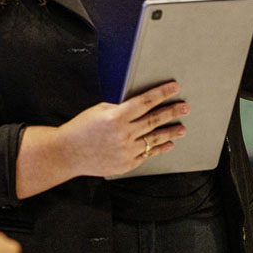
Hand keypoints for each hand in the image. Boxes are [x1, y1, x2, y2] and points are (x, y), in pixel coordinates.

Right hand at [56, 81, 188, 176]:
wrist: (67, 153)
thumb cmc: (81, 128)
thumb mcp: (100, 110)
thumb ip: (121, 108)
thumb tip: (141, 105)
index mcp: (116, 117)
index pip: (145, 102)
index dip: (162, 93)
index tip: (174, 87)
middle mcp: (123, 134)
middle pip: (154, 120)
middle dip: (172, 112)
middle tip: (185, 108)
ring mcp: (126, 151)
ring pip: (154, 139)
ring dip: (170, 133)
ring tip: (182, 128)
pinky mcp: (126, 164)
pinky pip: (146, 155)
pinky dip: (158, 148)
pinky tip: (167, 144)